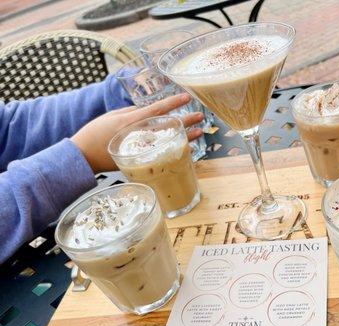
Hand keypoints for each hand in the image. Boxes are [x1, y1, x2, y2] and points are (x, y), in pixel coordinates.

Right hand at [71, 94, 203, 173]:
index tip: (187, 98)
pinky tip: (185, 147)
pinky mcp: (140, 159)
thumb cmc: (95, 133)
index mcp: (131, 121)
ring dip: (185, 137)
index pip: (157, 109)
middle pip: (167, 126)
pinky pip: (161, 153)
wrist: (83, 156)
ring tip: (199, 132)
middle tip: (201, 117)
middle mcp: (138, 134)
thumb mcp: (113, 116)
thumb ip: (133, 113)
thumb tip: (151, 112)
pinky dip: (174, 150)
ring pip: (168, 141)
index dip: (173, 103)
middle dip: (186, 121)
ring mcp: (140, 148)